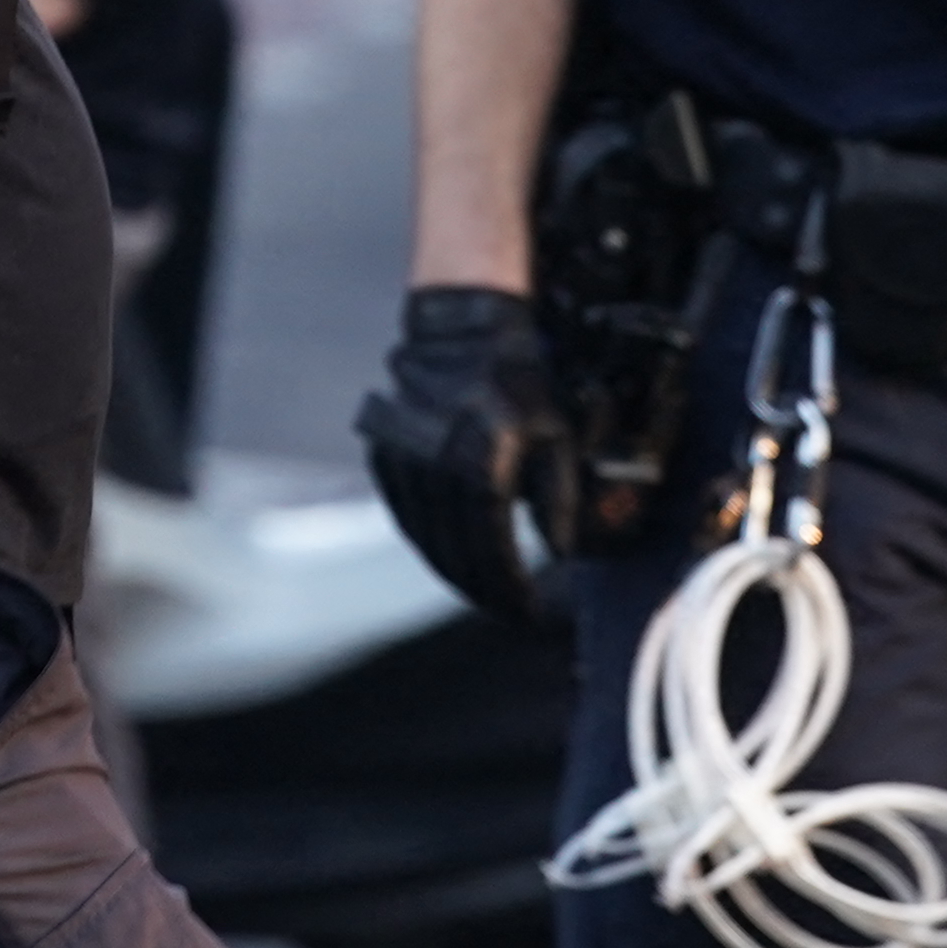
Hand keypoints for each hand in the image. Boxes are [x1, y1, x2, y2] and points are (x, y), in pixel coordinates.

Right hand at [356, 283, 564, 618]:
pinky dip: (426, 543)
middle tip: (507, 612)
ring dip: (454, 574)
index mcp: (483, 468)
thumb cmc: (517, 383)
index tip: (529, 614)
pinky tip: (448, 556)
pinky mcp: (386, 456)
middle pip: (457, 555)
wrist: (462, 333)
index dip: (511, 591)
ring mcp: (406, 464)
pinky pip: (406, 517)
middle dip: (484, 592)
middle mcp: (438, 470)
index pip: (494, 552)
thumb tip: (560, 554)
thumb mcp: (555, 437)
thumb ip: (559, 500)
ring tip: (481, 592)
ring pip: (426, 542)